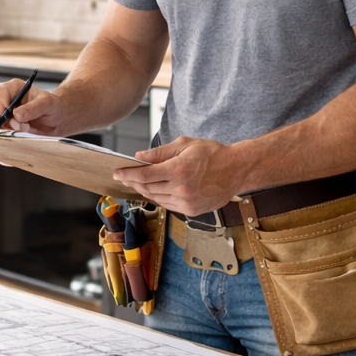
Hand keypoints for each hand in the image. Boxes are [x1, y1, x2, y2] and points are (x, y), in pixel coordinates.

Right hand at [0, 78, 68, 134]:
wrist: (57, 120)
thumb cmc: (52, 106)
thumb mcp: (47, 103)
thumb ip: (33, 107)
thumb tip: (16, 115)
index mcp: (15, 88)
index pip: (0, 91)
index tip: (3, 111)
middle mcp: (7, 100)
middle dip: (1, 118)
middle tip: (16, 125)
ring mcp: (5, 115)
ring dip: (6, 128)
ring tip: (24, 129)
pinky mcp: (7, 127)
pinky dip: (6, 136)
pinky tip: (18, 135)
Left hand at [113, 136, 251, 216]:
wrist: (237, 170)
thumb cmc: (213, 154)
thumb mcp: (186, 145)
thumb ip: (160, 152)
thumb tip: (140, 157)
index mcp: (179, 170)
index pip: (145, 175)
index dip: (128, 174)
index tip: (117, 172)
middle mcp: (182, 189)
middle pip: (147, 188)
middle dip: (132, 182)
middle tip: (123, 177)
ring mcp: (187, 202)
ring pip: (156, 198)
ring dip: (144, 190)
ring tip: (136, 182)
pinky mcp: (192, 211)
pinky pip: (168, 205)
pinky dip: (158, 197)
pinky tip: (154, 190)